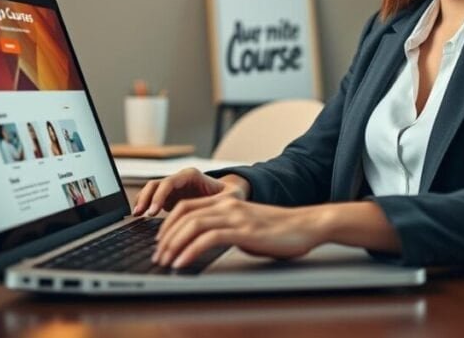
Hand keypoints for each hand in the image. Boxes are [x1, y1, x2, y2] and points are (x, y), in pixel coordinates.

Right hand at [132, 168, 247, 216]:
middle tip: (140, 214)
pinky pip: (152, 198)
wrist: (229, 194)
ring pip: (151, 189)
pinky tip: (140, 217)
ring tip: (136, 215)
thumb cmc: (231, 195)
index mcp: (191, 175)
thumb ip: (221, 202)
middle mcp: (180, 179)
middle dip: (146, 198)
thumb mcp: (230, 197)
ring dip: (142, 200)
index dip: (159, 196)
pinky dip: (144, 205)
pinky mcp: (169, 197)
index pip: (169, 182)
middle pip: (156, 184)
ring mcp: (173, 187)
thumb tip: (217, 213)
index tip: (154, 211)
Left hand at [152, 196, 322, 268]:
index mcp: (226, 202)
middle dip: (166, 236)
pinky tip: (182, 262)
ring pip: (192, 225)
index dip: (168, 223)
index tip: (160, 242)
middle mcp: (227, 205)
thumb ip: (227, 230)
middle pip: (184, 215)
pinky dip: (190, 250)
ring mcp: (235, 216)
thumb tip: (208, 245)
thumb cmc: (280, 230)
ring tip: (165, 261)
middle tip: (157, 255)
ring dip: (174, 244)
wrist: (306, 226)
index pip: (186, 207)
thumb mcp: (246, 227)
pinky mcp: (243, 231)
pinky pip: (208, 239)